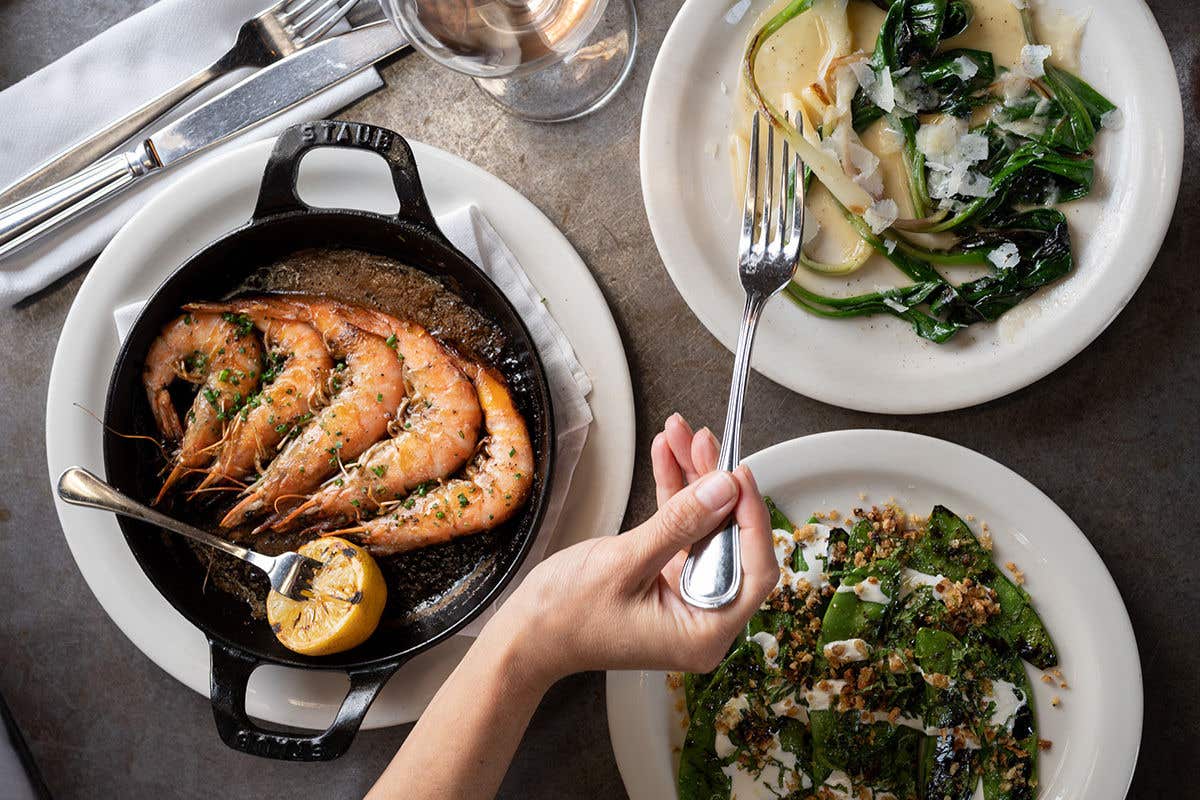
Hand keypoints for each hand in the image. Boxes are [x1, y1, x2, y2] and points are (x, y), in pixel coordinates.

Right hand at [490, 413, 777, 686]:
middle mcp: (702, 616)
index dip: (752, 519)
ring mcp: (683, 594)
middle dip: (715, 485)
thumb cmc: (565, 618)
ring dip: (692, 479)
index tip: (739, 475)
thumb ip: (680, 524)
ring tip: (680, 436)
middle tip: (702, 442)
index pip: (755, 571)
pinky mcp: (665, 577)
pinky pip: (681, 529)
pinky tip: (667, 456)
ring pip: (705, 527)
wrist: (524, 636)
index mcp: (704, 632)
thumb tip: (723, 489)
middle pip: (729, 540)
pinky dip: (673, 494)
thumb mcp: (625, 563)